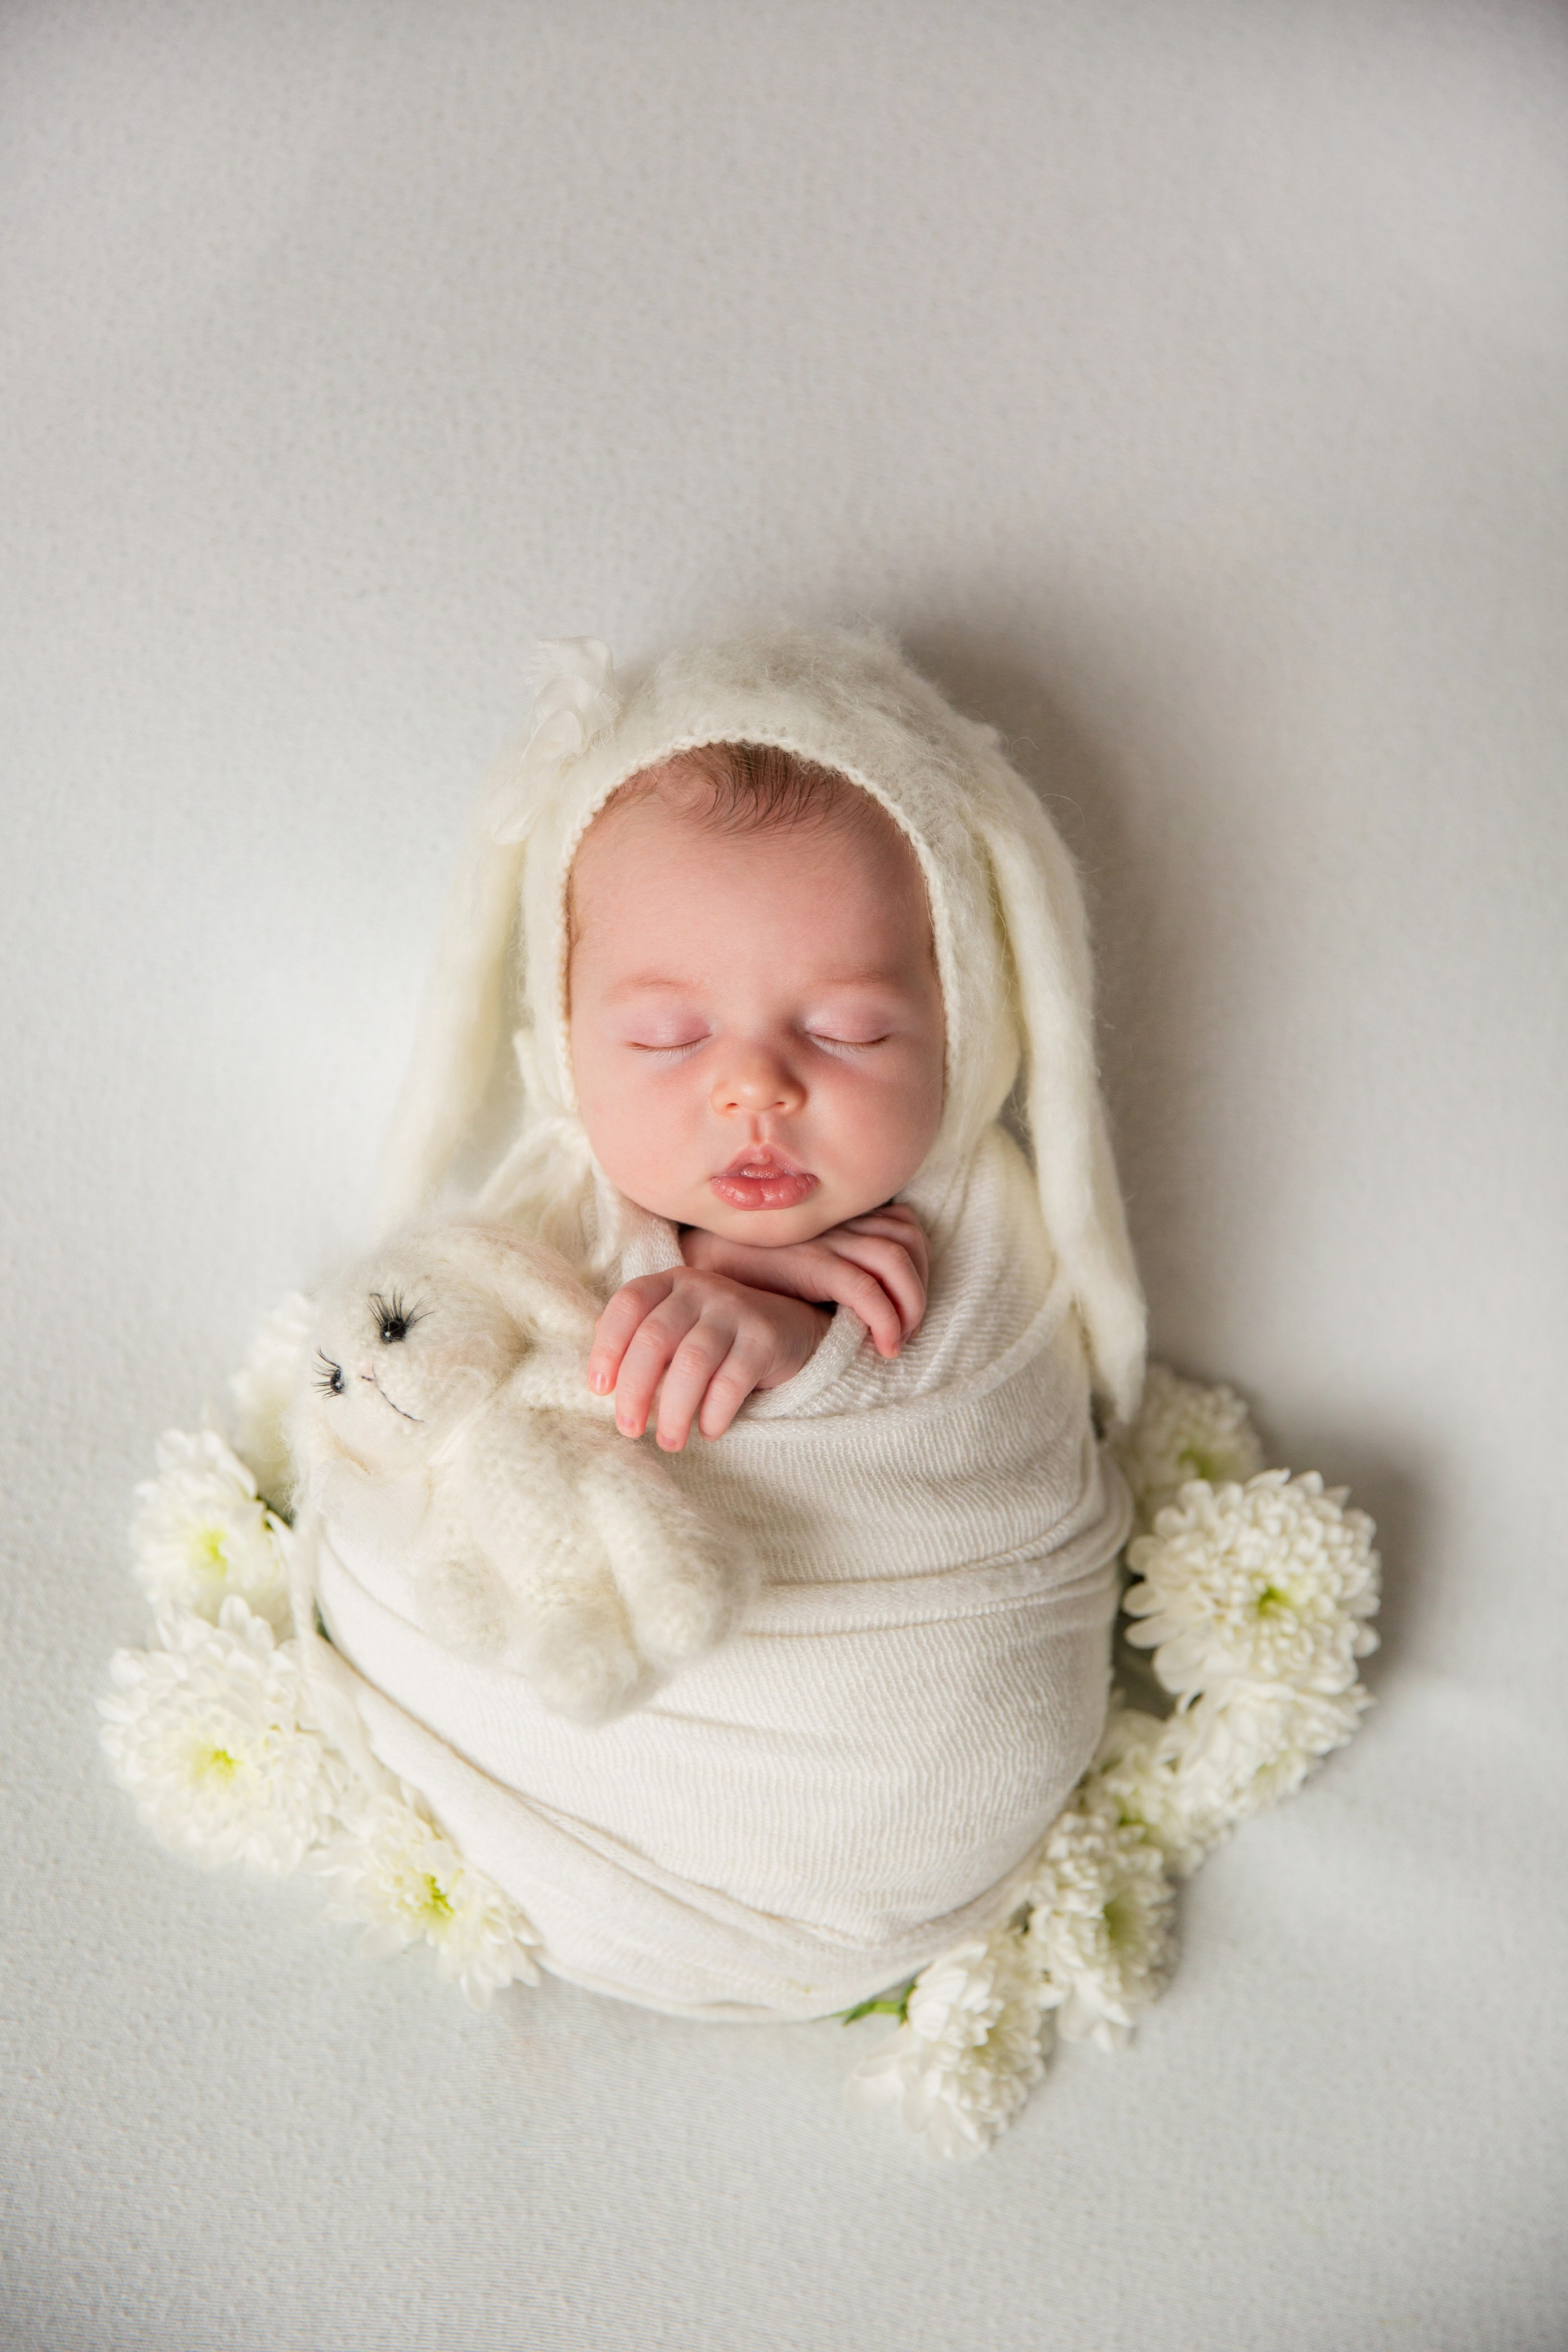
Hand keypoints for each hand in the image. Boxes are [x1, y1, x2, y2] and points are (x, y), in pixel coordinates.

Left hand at [588, 1269, 830, 1450]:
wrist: (789, 1328)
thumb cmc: (714, 1338)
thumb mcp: (675, 1327)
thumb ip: (638, 1341)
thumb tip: (601, 1379)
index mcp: (668, 1283)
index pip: (627, 1305)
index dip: (607, 1348)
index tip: (599, 1390)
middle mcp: (700, 1288)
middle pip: (655, 1338)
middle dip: (635, 1391)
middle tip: (629, 1429)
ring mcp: (734, 1310)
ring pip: (692, 1362)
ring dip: (674, 1411)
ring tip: (669, 1442)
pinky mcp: (764, 1338)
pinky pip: (732, 1381)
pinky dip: (715, 1413)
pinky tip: (708, 1432)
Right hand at [679, 1202, 927, 1360]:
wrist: (702, 1264)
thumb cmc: (751, 1273)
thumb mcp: (803, 1262)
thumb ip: (834, 1267)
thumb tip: (870, 1303)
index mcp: (838, 1215)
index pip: (903, 1223)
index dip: (918, 1267)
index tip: (907, 1309)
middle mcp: (836, 1220)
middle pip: (908, 1237)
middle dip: (918, 1288)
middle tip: (907, 1330)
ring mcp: (824, 1238)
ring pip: (896, 1260)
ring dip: (910, 1306)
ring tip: (896, 1342)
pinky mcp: (810, 1263)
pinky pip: (866, 1288)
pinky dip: (886, 1319)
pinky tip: (882, 1346)